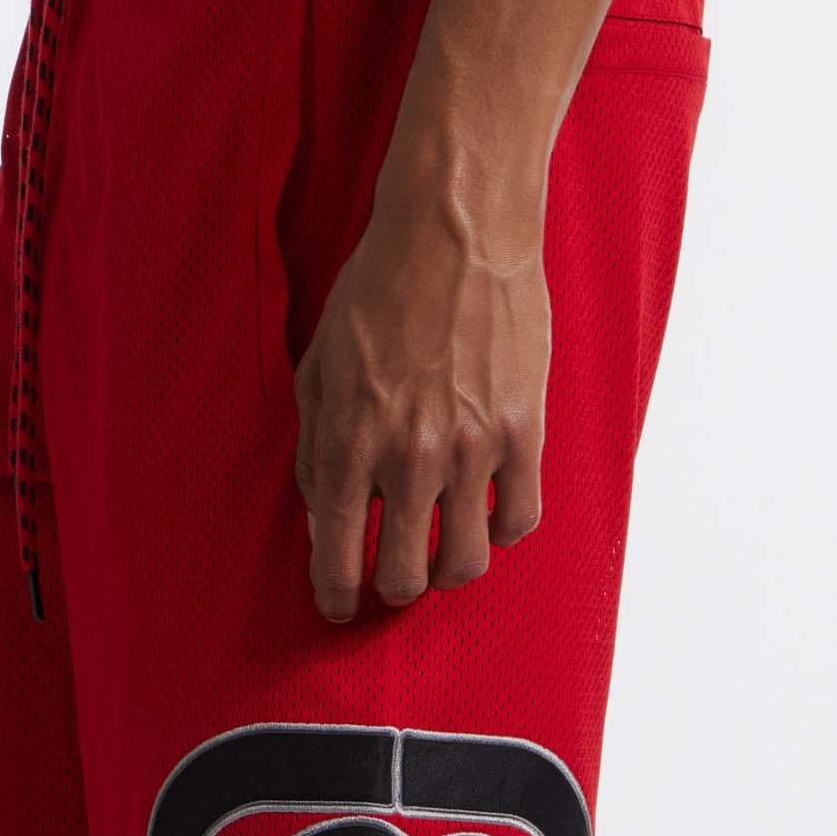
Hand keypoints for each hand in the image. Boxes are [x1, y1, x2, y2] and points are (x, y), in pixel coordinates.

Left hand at [293, 166, 547, 621]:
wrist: (454, 229)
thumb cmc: (379, 291)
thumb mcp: (319, 366)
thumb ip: (315, 444)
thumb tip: (321, 510)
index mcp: (346, 441)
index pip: (333, 555)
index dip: (333, 595)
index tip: (337, 605)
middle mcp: (406, 456)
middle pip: (400, 578)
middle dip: (391, 588)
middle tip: (394, 574)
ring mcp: (468, 448)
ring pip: (463, 564)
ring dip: (448, 570)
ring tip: (444, 550)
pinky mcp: (521, 432)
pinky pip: (518, 521)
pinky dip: (502, 530)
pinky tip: (489, 513)